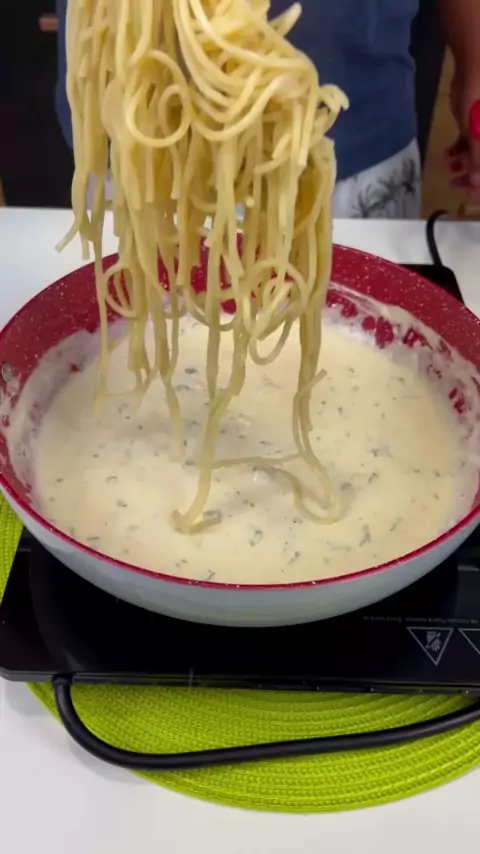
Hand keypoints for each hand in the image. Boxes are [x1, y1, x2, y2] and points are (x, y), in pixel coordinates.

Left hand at [446, 69, 479, 196]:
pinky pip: (470, 142)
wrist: (476, 69)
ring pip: (477, 155)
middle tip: (455, 183)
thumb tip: (477, 183)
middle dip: (472, 176)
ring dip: (463, 164)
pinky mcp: (476, 123)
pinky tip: (447, 155)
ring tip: (448, 167)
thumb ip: (479, 161)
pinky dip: (458, 150)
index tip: (470, 193)